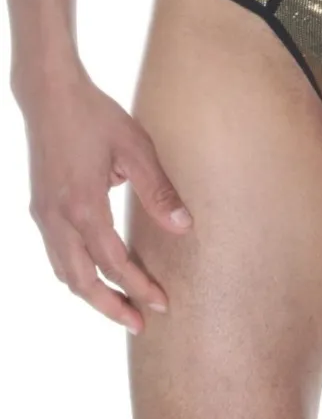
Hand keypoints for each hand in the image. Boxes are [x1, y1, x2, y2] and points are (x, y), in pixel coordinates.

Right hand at [17, 67, 192, 334]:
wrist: (50, 95)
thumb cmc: (96, 116)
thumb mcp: (136, 148)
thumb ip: (159, 190)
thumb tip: (184, 227)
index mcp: (83, 206)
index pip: (114, 262)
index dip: (138, 286)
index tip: (162, 303)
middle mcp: (57, 218)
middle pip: (83, 281)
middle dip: (112, 306)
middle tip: (140, 323)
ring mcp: (44, 214)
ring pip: (64, 272)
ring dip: (92, 294)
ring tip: (119, 306)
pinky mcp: (40, 206)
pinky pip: (56, 254)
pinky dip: (75, 273)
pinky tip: (93, 273)